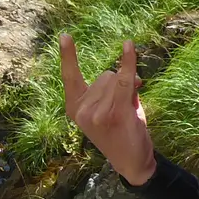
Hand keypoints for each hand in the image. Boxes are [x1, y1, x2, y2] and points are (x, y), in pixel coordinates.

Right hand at [61, 36, 155, 184]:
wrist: (132, 162)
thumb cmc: (122, 133)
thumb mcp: (111, 108)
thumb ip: (115, 89)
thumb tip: (131, 74)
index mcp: (74, 108)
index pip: (70, 77)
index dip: (68, 56)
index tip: (65, 35)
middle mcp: (81, 110)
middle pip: (104, 75)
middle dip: (118, 85)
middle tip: (123, 109)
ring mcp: (97, 113)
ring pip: (116, 79)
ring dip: (129, 89)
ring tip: (129, 113)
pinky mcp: (115, 114)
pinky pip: (123, 81)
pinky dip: (128, 62)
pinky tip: (129, 46)